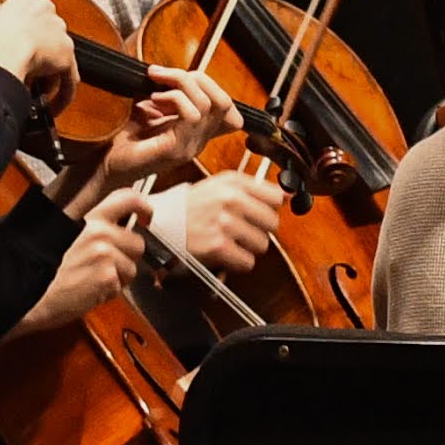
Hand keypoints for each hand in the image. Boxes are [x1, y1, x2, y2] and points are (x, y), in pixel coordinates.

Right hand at [0, 0, 77, 103]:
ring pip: (59, 58)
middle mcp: (46, 11)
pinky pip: (69, 79)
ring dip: (49, 78)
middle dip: (40, 58)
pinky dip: (62, 95)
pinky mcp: (67, 54)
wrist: (1, 50)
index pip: (33, 19)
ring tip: (37, 95)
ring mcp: (59, 32)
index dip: (26, 39)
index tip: (20, 52)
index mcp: (25, 1)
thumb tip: (1, 48)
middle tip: (27, 75)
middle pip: (48, 37)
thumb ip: (4, 33)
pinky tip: (54, 106)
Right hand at [21, 200, 146, 333]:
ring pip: (132, 269)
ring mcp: (105, 255)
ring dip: (117, 278)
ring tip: (91, 281)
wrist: (23, 292)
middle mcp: (100, 232)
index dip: (143, 207)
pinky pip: (121, 287)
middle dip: (127, 257)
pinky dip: (108, 293)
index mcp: (89, 219)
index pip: (127, 198)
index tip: (146, 217)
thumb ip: (89, 228)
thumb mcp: (62, 234)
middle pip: (137, 243)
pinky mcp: (107, 278)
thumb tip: (114, 228)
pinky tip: (88, 292)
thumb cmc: (39, 268)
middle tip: (105, 267)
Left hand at [97, 68, 233, 188]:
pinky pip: (192, 116)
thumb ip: (166, 94)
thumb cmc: (122, 138)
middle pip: (223, 102)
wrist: (102, 165)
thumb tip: (168, 71)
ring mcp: (189, 147)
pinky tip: (152, 101)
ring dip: (180, 85)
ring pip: (208, 105)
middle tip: (163, 74)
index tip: (175, 78)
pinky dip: (173, 99)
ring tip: (155, 86)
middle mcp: (198, 141)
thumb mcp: (149, 109)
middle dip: (197, 78)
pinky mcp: (176, 151)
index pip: (227, 108)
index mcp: (195, 132)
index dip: (209, 84)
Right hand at [165, 166, 288, 277]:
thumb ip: (253, 189)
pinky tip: (225, 254)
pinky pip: (248, 262)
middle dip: (260, 230)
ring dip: (248, 248)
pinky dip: (238, 263)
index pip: (276, 196)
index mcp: (233, 181)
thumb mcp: (219, 186)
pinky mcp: (218, 246)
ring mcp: (224, 222)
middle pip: (272, 222)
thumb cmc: (187, 207)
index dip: (270, 209)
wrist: (156, 223)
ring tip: (230, 242)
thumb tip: (287, 196)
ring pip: (262, 244)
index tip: (261, 213)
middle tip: (242, 231)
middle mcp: (230, 199)